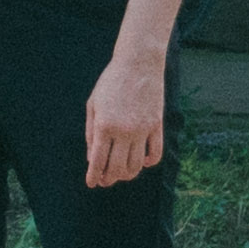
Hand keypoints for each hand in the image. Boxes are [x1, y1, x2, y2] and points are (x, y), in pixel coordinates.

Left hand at [83, 47, 170, 189]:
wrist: (138, 64)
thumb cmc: (111, 83)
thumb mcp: (94, 105)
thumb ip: (91, 133)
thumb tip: (93, 159)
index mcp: (104, 125)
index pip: (98, 160)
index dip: (94, 176)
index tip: (92, 183)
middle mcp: (123, 131)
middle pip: (117, 168)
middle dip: (109, 179)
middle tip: (105, 181)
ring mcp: (142, 130)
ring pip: (136, 165)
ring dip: (127, 174)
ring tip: (121, 173)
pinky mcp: (157, 126)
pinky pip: (155, 154)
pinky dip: (148, 163)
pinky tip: (142, 161)